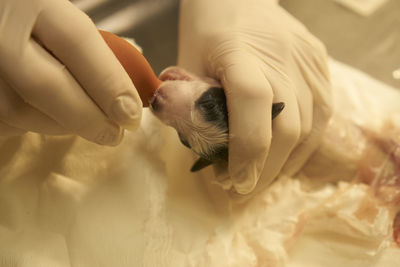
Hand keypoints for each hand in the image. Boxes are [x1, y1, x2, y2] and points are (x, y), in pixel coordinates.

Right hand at [0, 0, 141, 144]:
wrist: (0, 24)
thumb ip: (88, 49)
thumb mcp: (58, 19)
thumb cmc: (33, 24)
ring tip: (83, 123)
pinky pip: (2, 121)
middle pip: (44, 84)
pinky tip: (47, 118)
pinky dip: (29, 126)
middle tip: (114, 135)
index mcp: (31, 1)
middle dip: (88, 118)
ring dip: (61, 126)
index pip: (76, 41)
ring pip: (18, 109)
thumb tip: (128, 98)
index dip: (109, 83)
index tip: (131, 115)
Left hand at [178, 0, 331, 194]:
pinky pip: (320, 116)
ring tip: (260, 178)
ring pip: (309, 128)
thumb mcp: (188, 65)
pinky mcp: (321, 66)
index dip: (246, 150)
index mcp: (241, 52)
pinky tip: (283, 157)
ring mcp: (309, 62)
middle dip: (265, 168)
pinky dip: (302, 144)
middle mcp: (284, 57)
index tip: (234, 181)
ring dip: (285, 162)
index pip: (252, 103)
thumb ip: (195, 108)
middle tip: (240, 188)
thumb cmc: (207, 30)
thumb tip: (209, 156)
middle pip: (287, 126)